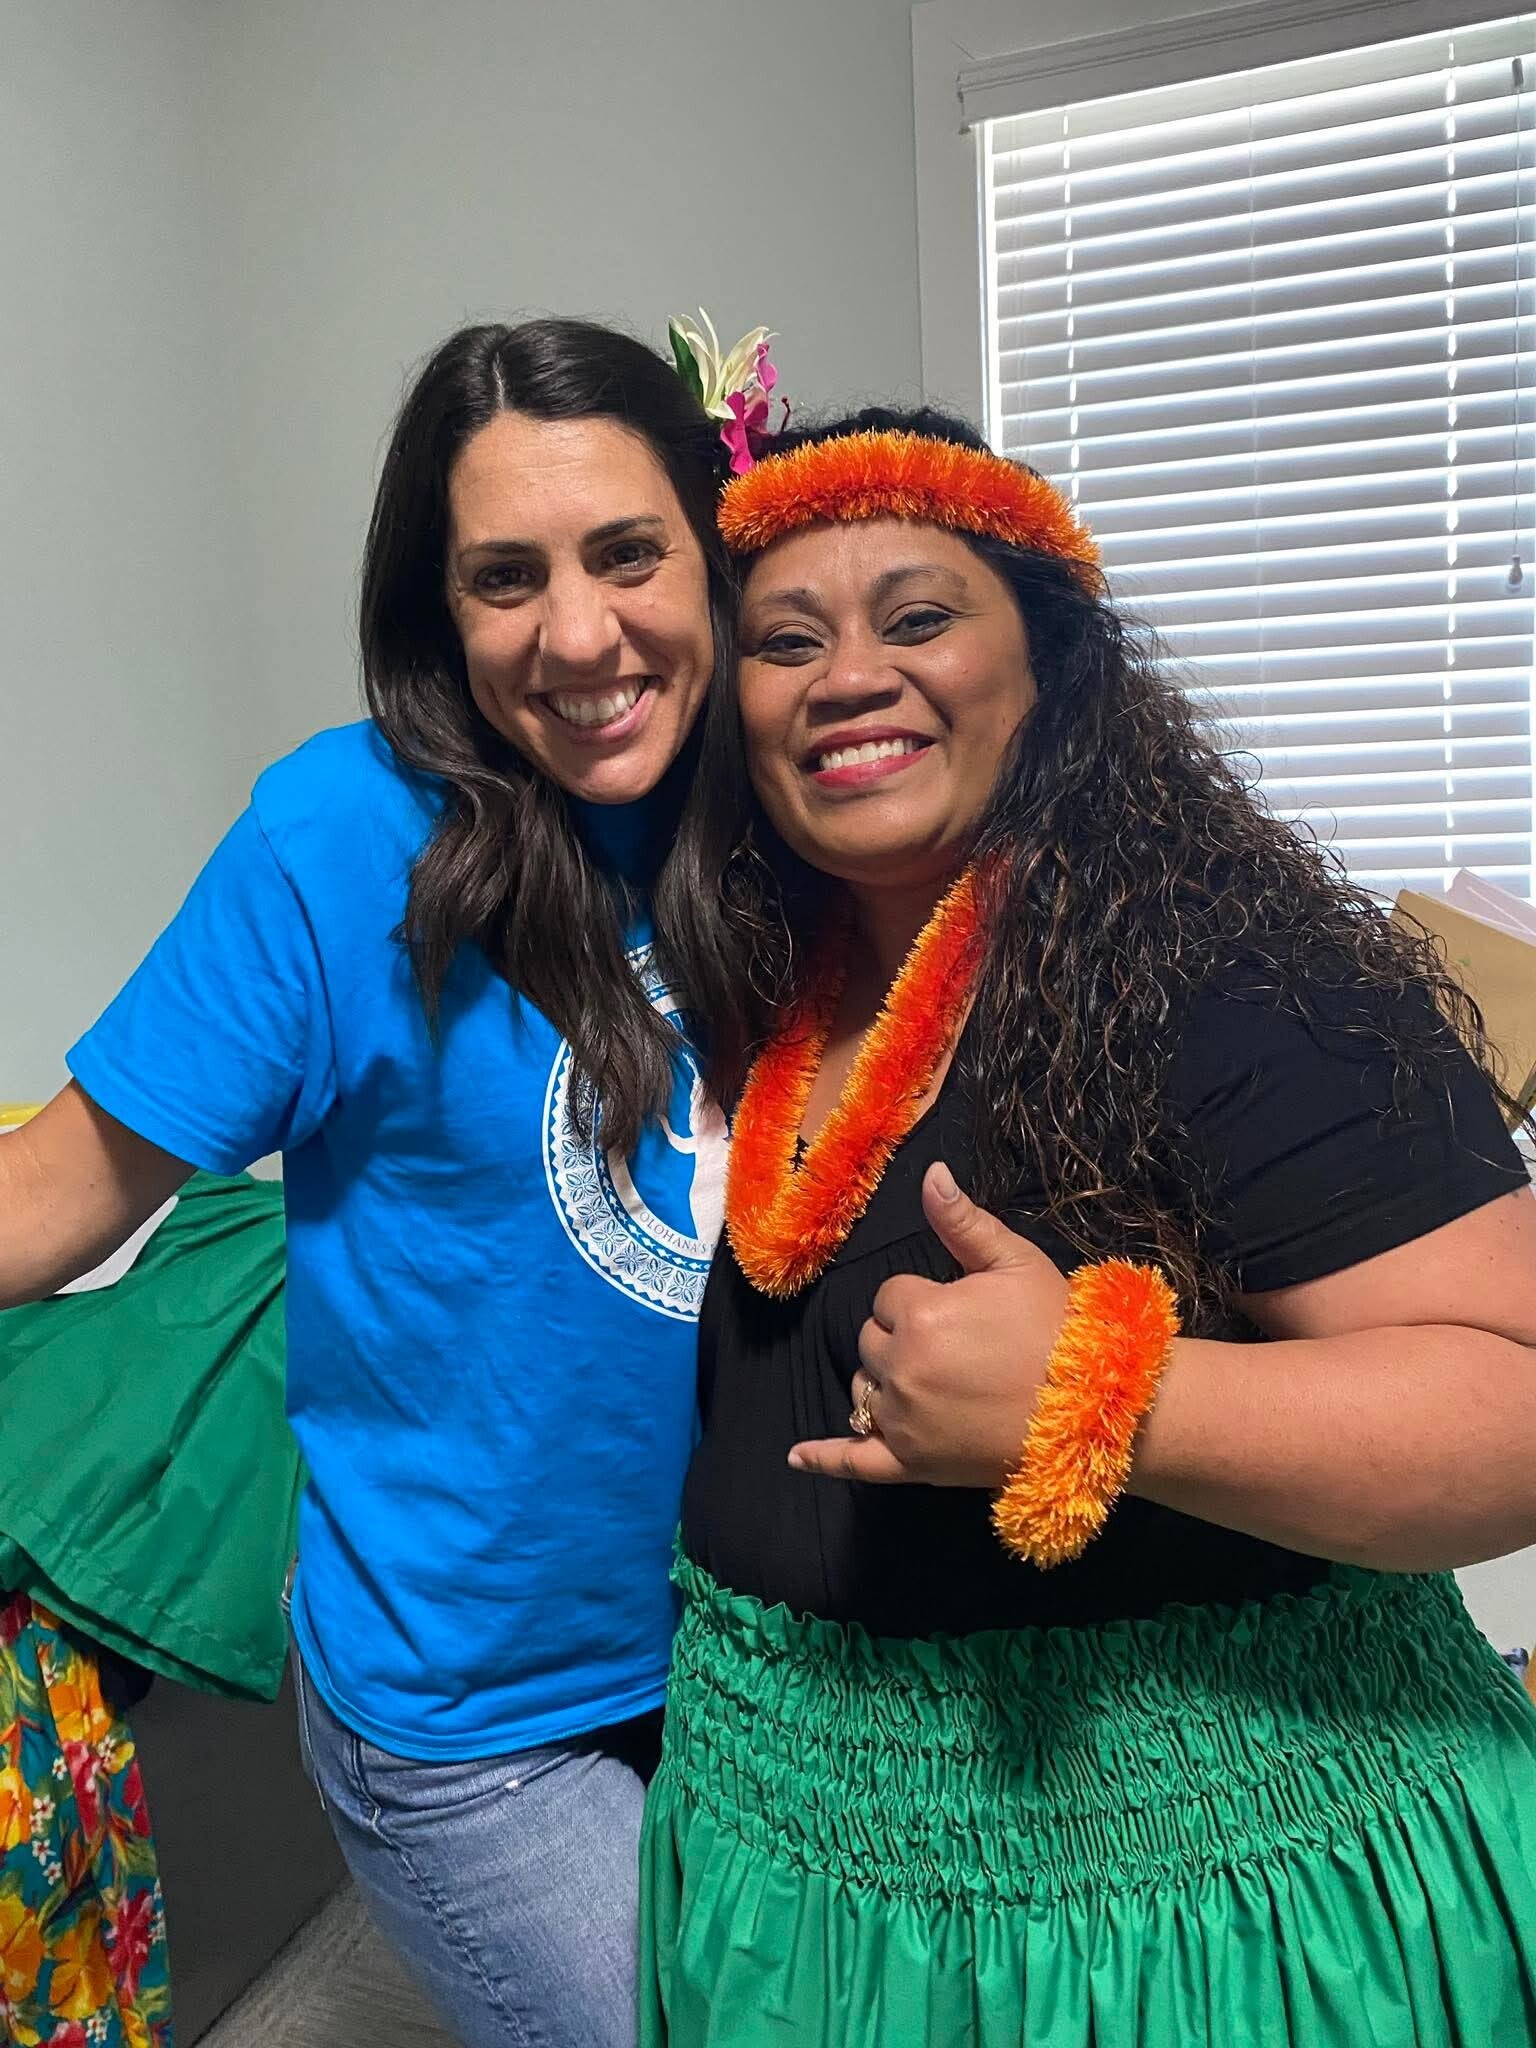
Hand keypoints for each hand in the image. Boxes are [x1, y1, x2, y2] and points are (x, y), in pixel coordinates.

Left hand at [787, 1161, 1070, 1485]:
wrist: (1094, 1410)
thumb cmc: (1058, 1330)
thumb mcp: (1015, 1263)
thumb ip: (962, 1221)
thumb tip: (930, 1174)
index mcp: (919, 1314)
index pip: (890, 1296)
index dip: (925, 1299)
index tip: (965, 1313)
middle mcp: (901, 1368)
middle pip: (872, 1341)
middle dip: (903, 1338)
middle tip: (960, 1348)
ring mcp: (903, 1422)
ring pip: (864, 1389)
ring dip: (885, 1382)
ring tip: (933, 1383)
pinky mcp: (912, 1464)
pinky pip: (855, 1462)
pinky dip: (824, 1458)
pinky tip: (797, 1455)